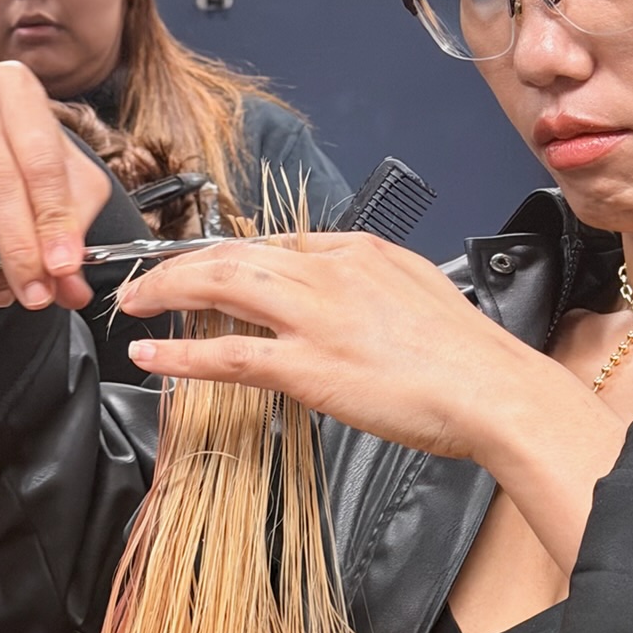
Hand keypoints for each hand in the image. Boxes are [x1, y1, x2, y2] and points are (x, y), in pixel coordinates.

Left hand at [122, 231, 631, 578]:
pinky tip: (150, 356)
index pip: (276, 241)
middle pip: (233, 252)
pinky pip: (227, 353)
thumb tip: (351, 303)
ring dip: (166, 293)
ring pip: (219, 285)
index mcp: (360, 252)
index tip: (204, 269)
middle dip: (178, 266)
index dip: (228, 255)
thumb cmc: (470, 360)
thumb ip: (375, 290)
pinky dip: (180, 354)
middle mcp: (331, 271)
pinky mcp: (309, 366)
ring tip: (135, 307)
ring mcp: (317, 316)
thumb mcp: (420, 297)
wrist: (497, 391)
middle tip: (145, 284)